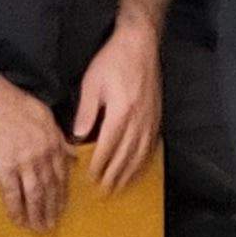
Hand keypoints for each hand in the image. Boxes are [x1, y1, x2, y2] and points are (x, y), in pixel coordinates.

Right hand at [0, 78, 69, 233]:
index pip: (62, 173)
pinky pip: (13, 193)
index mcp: (54, 143)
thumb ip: (60, 138)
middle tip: (53, 224)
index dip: (62, 192)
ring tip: (39, 228)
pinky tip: (18, 220)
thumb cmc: (16, 105)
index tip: (63, 205)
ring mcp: (24, 162)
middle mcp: (43, 155)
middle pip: (51, 187)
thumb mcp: (46, 117)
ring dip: (38, 213)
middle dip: (53, 208)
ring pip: (35, 194)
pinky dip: (16, 209)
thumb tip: (73, 153)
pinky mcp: (5, 167)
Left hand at [71, 22, 161, 193]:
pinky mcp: (157, 113)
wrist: (140, 44)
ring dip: (131, 171)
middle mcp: (139, 118)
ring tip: (121, 186)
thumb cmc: (112, 61)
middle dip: (115, 175)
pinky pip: (152, 142)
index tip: (90, 180)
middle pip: (127, 154)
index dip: (100, 165)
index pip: (109, 146)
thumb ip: (86, 112)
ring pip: (141, 151)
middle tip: (104, 192)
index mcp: (121, 111)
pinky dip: (145, 158)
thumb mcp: (92, 84)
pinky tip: (139, 167)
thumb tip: (78, 138)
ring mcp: (151, 117)